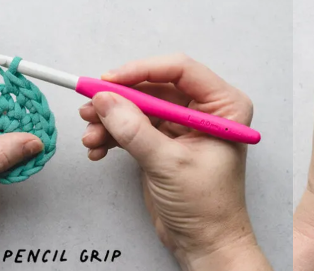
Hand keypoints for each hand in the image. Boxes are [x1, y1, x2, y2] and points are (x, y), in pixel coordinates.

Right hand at [78, 54, 270, 269]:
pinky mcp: (164, 142)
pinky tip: (98, 149)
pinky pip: (134, 126)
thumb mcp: (169, 164)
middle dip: (119, 99)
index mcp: (224, 106)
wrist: (205, 242)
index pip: (181, 70)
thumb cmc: (207, 206)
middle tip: (89, 108)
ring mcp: (182, 125)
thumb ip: (134, 130)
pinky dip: (113, 135)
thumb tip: (104, 99)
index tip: (109, 81)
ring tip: (91, 137)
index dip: (142, 71)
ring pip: (139, 107)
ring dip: (111, 120)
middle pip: (154, 86)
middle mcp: (205, 110)